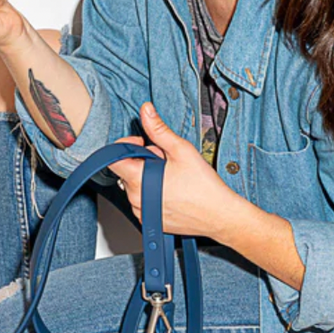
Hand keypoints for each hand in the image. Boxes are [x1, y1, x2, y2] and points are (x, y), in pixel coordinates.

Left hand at [109, 102, 240, 236]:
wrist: (220, 215)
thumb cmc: (204, 186)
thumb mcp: (181, 150)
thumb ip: (158, 129)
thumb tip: (146, 111)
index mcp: (139, 180)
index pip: (113, 158)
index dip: (125, 146)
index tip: (142, 143)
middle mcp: (136, 199)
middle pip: (126, 170)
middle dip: (142, 160)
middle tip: (165, 161)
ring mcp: (142, 212)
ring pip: (134, 186)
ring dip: (146, 177)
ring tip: (170, 177)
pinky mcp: (149, 220)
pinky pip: (141, 201)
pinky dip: (151, 193)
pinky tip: (170, 190)